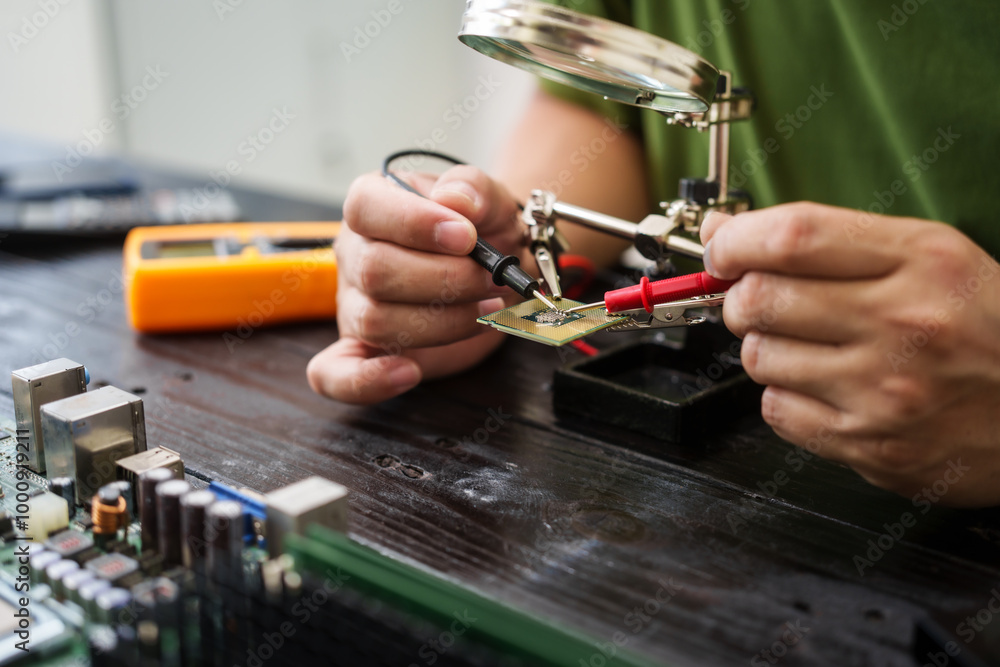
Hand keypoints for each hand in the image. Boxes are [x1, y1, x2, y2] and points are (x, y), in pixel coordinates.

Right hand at [307, 165, 524, 404]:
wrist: (496, 269)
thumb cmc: (484, 231)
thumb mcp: (489, 200)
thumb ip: (474, 188)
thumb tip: (455, 199)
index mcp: (373, 204)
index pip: (367, 208)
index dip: (416, 224)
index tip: (467, 238)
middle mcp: (355, 253)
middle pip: (375, 271)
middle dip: (445, 280)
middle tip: (490, 280)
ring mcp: (353, 304)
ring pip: (376, 321)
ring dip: (442, 322)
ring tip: (485, 310)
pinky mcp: (363, 349)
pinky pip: (334, 375)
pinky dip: (366, 381)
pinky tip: (408, 372)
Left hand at [701, 202, 999, 506]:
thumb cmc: (992, 332)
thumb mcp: (931, 259)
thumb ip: (826, 241)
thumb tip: (725, 231)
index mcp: (923, 262)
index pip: (793, 237)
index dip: (735, 240)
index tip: (723, 247)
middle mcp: (903, 324)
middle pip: (760, 298)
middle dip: (741, 297)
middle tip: (761, 300)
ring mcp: (885, 391)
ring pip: (760, 357)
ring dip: (767, 349)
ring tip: (810, 348)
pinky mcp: (870, 446)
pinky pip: (778, 410)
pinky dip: (786, 396)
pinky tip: (826, 389)